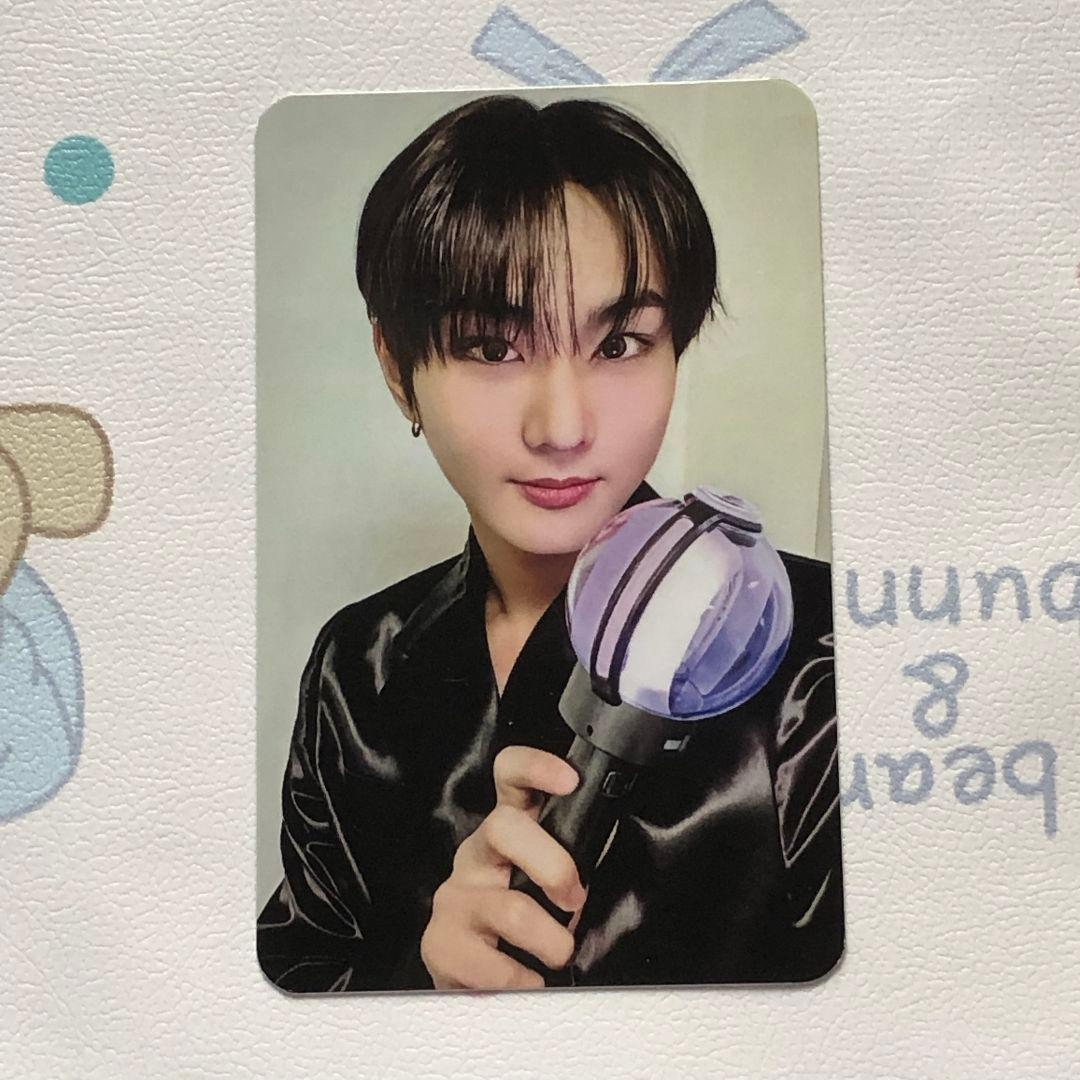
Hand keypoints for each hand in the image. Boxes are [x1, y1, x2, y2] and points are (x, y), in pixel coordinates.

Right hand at [420, 745, 585, 989]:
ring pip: (508, 908)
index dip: (536, 768)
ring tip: (558, 957)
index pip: (510, 777)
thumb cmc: (525, 925)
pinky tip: (528, 983)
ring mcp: (454, 897)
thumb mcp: (548, 883)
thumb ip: (571, 861)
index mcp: (507, 831)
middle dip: (552, 865)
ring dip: (550, 941)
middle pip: (503, 827)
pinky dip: (522, 981)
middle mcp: (476, 855)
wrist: (476, 983)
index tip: (568, 781)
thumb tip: (616, 860)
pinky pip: (490, 966)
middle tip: (574, 900)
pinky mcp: (440, 944)